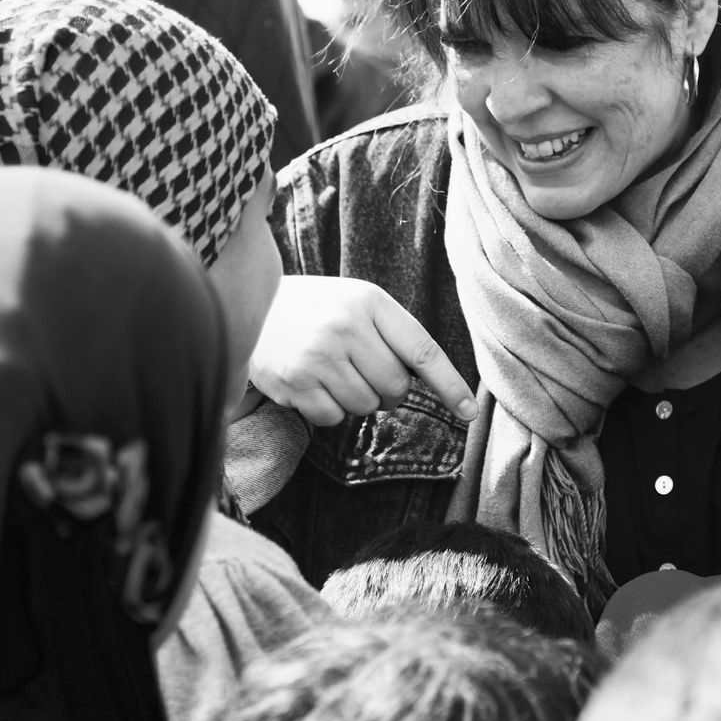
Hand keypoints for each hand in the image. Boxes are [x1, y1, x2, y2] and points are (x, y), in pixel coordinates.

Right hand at [249, 276, 477, 426]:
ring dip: (358, 400)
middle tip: (366, 372)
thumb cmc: (318, 309)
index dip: (449, 385)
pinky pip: (333, 418)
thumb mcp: (357, 303)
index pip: (422, 350)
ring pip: (365, 406)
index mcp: (369, 302)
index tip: (470, 413)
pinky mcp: (293, 382)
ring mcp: (317, 356)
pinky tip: (313, 384)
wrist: (251, 305)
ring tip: (334, 372)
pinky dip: (330, 410)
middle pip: (395, 386)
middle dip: (389, 391)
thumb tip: (425, 384)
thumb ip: (391, 335)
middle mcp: (344, 327)